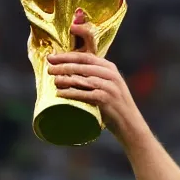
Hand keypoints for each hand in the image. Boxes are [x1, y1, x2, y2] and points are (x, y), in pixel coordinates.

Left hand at [48, 11, 138, 135]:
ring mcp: (110, 87)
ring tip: (53, 79)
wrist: (130, 124)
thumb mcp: (108, 86)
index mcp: (110, 68)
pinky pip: (85, 94)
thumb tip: (67, 72)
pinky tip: (60, 93)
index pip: (86, 57)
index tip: (52, 57)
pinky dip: (71, 93)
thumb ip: (94, 76)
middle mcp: (111, 75)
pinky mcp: (106, 100)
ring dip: (66, 78)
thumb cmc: (114, 105)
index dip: (67, 56)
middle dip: (63, 65)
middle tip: (49, 67)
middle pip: (83, 66)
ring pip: (83, 79)